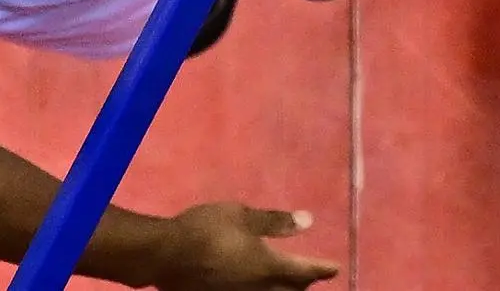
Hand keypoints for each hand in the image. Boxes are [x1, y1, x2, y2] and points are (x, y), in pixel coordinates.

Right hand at [145, 203, 337, 290]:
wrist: (165, 255)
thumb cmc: (206, 229)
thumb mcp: (242, 216)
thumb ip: (275, 222)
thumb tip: (308, 220)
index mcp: (268, 266)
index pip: (304, 272)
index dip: (321, 269)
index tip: (334, 268)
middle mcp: (259, 289)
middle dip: (304, 285)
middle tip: (312, 277)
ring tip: (290, 285)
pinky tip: (257, 287)